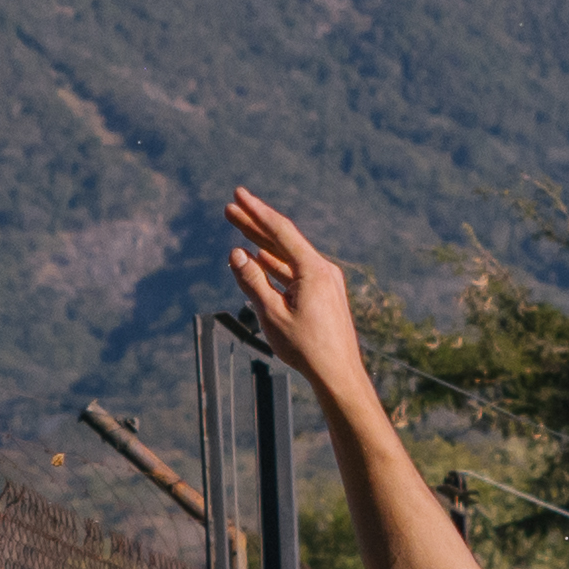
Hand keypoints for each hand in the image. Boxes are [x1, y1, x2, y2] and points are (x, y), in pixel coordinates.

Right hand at [218, 191, 374, 415]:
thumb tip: (236, 254)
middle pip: (282, 240)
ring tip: (238, 229)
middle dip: (254, 224)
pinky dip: (274, 265)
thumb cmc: (306, 348)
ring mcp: (324, 281)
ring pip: (287, 257)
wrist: (338, 374)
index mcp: (312, 270)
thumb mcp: (272, 314)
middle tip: (230, 208)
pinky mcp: (323, 294)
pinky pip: (294, 272)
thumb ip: (252, 282)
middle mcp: (322, 270)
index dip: (256, 212)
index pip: (280, 231)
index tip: (237, 195)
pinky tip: (258, 258)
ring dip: (262, 245)